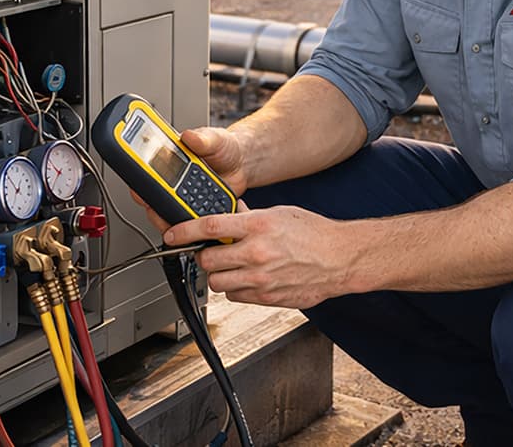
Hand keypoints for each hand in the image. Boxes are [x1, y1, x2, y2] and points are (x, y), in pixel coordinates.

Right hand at [132, 125, 250, 235]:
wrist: (241, 164)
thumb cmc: (225, 148)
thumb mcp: (215, 138)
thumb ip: (203, 138)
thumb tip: (189, 136)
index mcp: (171, 160)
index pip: (147, 173)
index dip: (139, 181)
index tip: (139, 188)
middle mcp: (173, 181)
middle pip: (153, 199)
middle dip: (153, 208)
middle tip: (159, 210)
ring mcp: (184, 197)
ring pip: (168, 215)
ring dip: (170, 221)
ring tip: (180, 222)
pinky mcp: (196, 211)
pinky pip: (188, 224)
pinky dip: (189, 229)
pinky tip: (195, 228)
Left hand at [163, 206, 360, 308]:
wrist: (340, 258)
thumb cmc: (315, 233)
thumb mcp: (280, 213)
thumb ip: (251, 217)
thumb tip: (230, 214)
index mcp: (258, 226)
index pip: (209, 228)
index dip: (184, 232)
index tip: (172, 234)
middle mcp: (257, 253)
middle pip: (207, 260)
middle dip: (206, 257)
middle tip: (214, 253)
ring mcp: (261, 278)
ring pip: (218, 283)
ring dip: (220, 275)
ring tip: (235, 266)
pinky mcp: (266, 297)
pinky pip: (236, 296)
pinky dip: (237, 288)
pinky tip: (250, 278)